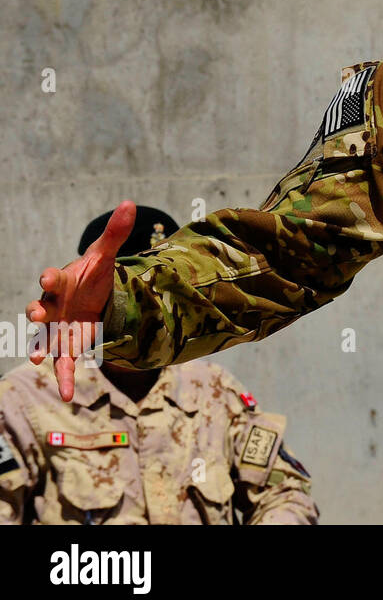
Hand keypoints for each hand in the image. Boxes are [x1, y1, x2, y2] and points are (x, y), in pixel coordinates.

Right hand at [27, 200, 134, 400]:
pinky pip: (64, 362)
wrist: (95, 295)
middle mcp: (54, 305)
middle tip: (35, 313)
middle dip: (37, 310)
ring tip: (36, 359)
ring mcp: (58, 326)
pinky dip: (66, 376)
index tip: (47, 274)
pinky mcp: (67, 344)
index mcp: (63, 281)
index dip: (50, 276)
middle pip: (41, 307)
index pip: (54, 277)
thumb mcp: (107, 255)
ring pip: (45, 338)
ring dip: (41, 347)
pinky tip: (69, 395)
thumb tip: (130, 203)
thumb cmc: (94, 274)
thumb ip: (116, 233)